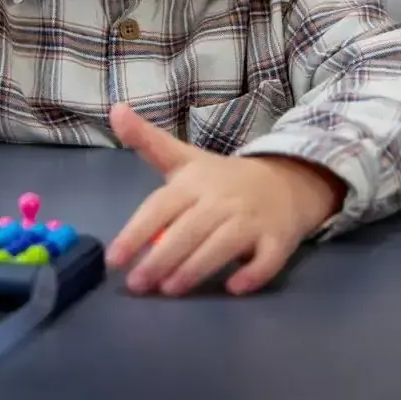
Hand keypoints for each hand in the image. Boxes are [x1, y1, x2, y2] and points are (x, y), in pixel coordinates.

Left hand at [104, 103, 344, 296]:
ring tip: (170, 290)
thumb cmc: (222, 179)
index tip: (114, 259)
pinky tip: (234, 288)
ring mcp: (251, 220)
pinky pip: (267, 259)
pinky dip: (253, 273)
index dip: (136, 232)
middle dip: (161, 258)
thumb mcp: (183, 157)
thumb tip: (115, 109)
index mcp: (193, 183)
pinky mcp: (277, 240)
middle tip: (137, 285)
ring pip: (222, 245)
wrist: (286, 181)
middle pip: (189, 230)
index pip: (160, 207)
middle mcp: (221, 200)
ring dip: (196, 268)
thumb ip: (148, 141)